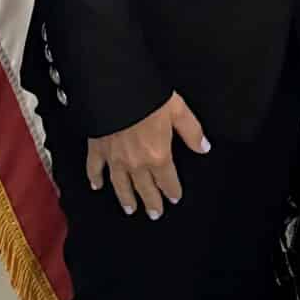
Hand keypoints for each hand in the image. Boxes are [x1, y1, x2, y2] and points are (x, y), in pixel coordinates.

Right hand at [86, 93, 208, 219]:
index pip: (168, 181)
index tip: (174, 197)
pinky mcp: (97, 148)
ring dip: (126, 198)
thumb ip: (192, 131)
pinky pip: (95, 168)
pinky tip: (96, 185)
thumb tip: (204, 146)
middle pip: (145, 189)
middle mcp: (136, 162)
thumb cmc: (147, 97)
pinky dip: (95, 178)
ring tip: (130, 208)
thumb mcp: (178, 110)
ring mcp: (115, 158)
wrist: (114, 87)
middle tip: (154, 213)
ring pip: (121, 185)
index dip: (172, 191)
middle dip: (152, 202)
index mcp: (158, 155)